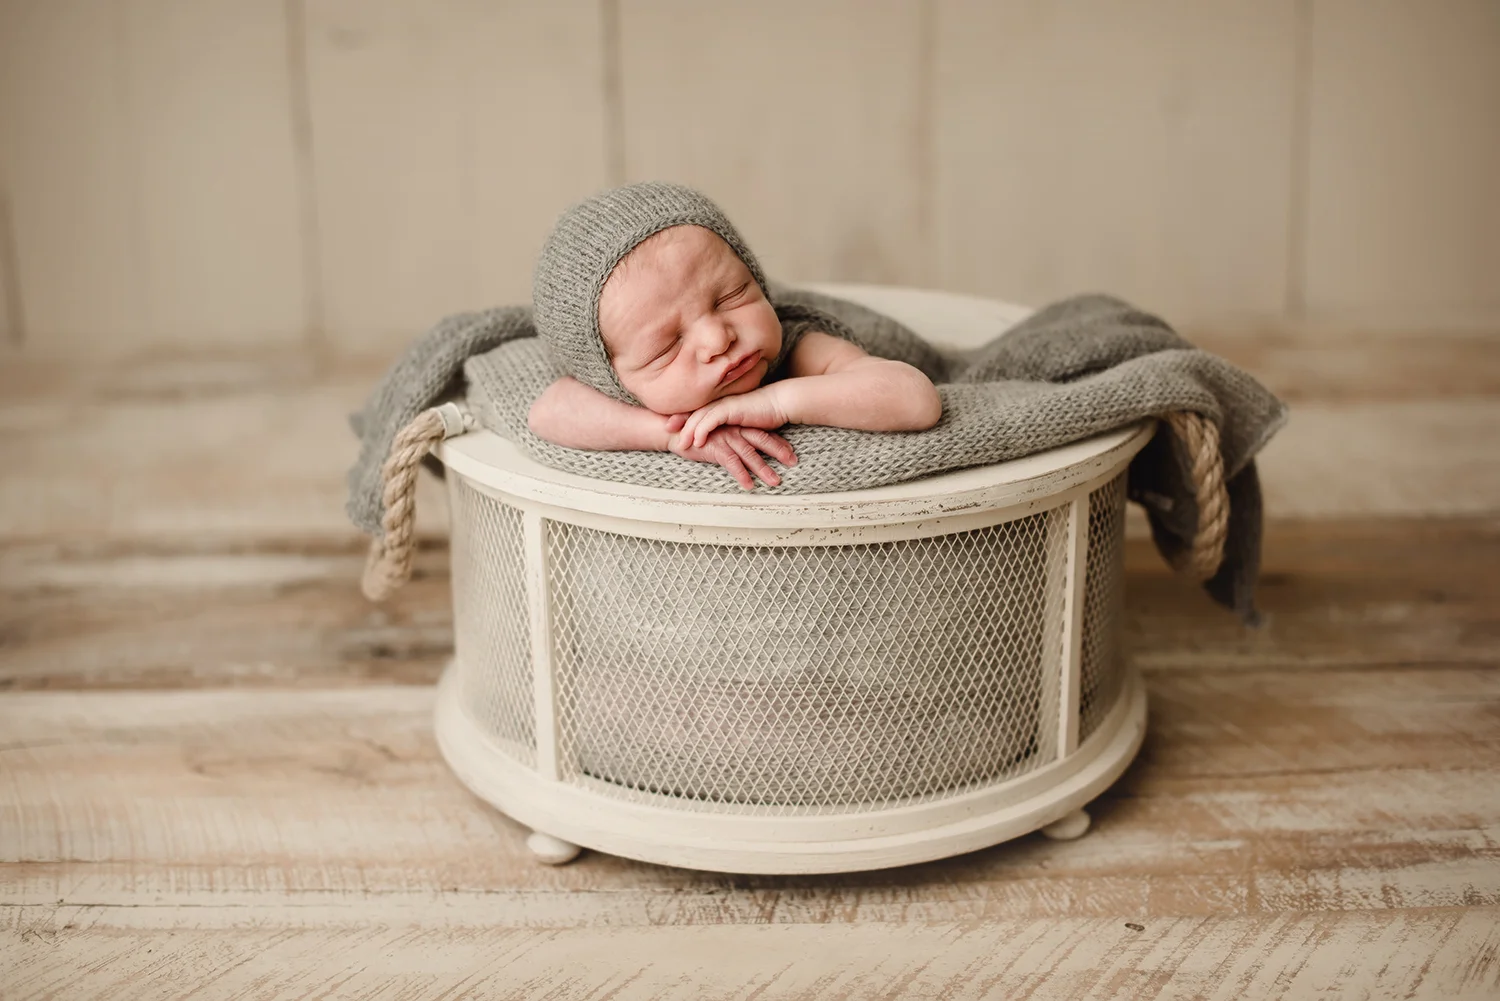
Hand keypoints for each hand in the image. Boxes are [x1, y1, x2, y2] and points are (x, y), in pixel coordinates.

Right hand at [663, 414, 795, 489]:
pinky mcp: (715, 448)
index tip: (792, 453)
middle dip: (779, 452)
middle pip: (762, 441)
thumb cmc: (697, 435)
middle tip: (793, 463)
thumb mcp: (719, 435)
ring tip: (775, 482)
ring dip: (764, 469)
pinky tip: (749, 485)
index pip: (763, 434)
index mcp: (738, 426)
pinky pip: (732, 463)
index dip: (779, 443)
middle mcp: (735, 431)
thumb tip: (748, 452)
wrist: (674, 432)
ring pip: (750, 454)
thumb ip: (734, 441)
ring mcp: (726, 439)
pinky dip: (741, 474)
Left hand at [677, 386, 789, 449]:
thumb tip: (726, 431)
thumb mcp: (744, 418)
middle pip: (694, 411)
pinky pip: (712, 421)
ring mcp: (725, 405)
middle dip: (678, 421)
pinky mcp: (732, 410)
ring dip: (688, 431)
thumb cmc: (765, 411)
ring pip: (700, 417)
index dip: (683, 415)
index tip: (670, 423)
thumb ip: (732, 422)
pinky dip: (702, 430)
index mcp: (721, 403)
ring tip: (680, 444)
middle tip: (665, 430)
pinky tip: (697, 442)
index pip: (698, 409)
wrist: (780, 402)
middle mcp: (720, 402)